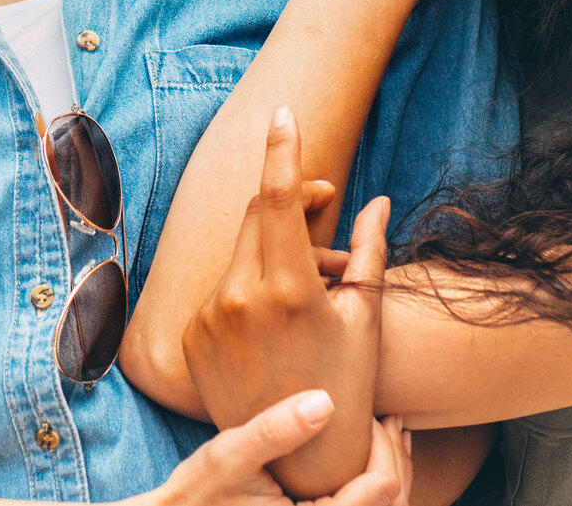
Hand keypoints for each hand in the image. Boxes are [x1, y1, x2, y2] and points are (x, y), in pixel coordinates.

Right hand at [146, 392, 411, 505]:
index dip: (382, 445)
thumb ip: (274, 431)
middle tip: (391, 417)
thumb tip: (326, 401)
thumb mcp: (229, 456)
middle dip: (398, 458)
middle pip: (392, 504)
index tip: (364, 410)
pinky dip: (375, 490)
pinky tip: (366, 462)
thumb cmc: (197, 495)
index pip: (378, 488)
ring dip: (393, 475)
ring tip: (391, 435)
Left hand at [183, 108, 389, 499]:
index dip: (282, 151)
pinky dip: (250, 283)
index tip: (283, 113)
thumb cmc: (344, 385)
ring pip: (241, 251)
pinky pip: (223, 286)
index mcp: (288, 290)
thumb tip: (379, 200)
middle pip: (256, 216)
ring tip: (314, 276)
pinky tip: (278, 312)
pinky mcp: (192, 335)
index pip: (276, 199)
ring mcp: (210, 318)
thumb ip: (369, 251)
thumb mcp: (363, 318)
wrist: (297, 457)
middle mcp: (239, 299)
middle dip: (288, 200)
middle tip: (323, 197)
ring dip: (274, 247)